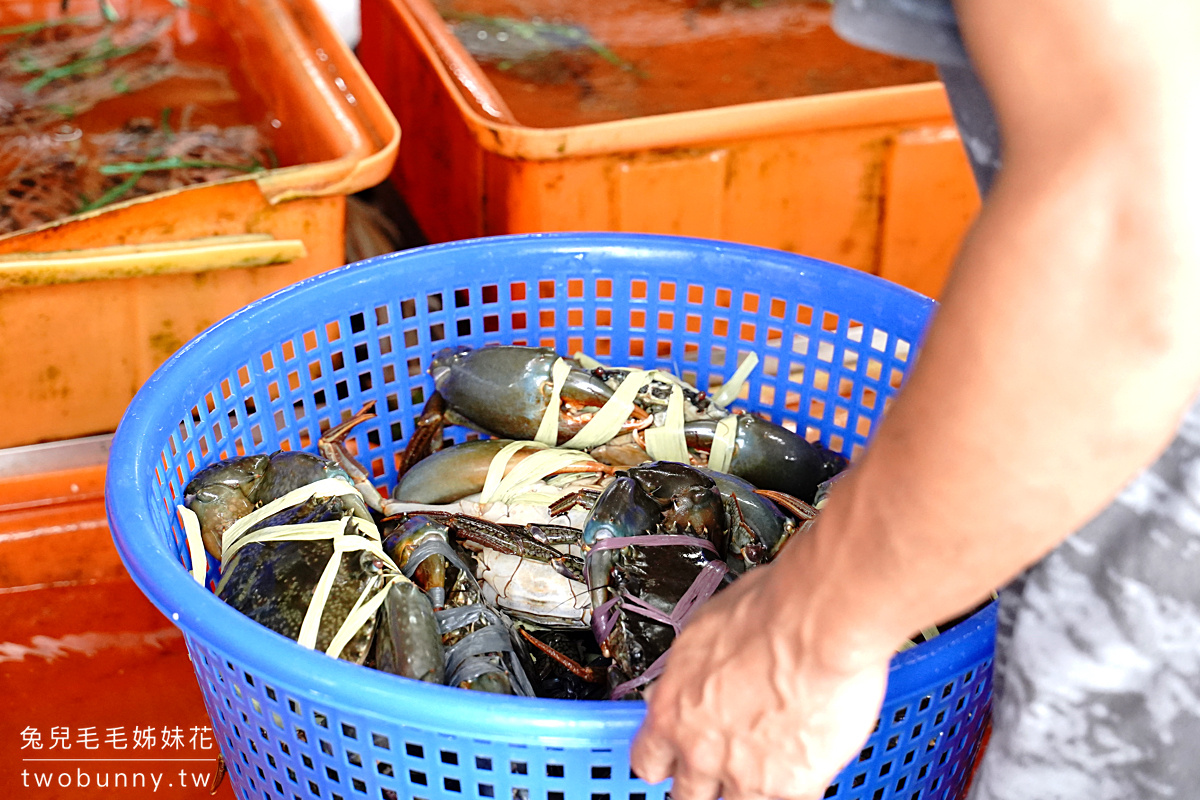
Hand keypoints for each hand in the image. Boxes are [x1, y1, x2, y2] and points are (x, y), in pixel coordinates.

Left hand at [629, 561, 890, 799]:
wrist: (817, 625)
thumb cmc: (767, 612)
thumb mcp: (704, 632)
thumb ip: (689, 672)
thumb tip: (687, 676)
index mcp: (672, 711)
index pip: (647, 761)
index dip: (664, 760)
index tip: (673, 759)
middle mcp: (701, 750)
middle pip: (686, 796)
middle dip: (703, 782)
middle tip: (724, 762)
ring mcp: (746, 774)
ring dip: (749, 787)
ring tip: (770, 759)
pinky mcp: (792, 787)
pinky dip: (796, 785)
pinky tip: (807, 758)